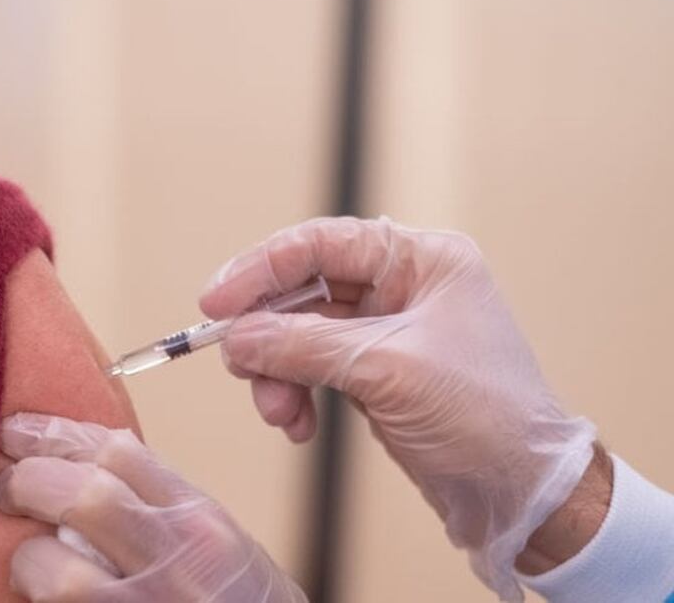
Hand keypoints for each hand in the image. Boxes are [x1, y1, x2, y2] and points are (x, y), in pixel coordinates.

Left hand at [0, 413, 307, 602]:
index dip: (55, 435)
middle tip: (4, 486)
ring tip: (27, 560)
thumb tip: (86, 465)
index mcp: (200, 521)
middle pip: (83, 494)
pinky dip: (38, 599)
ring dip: (30, 559)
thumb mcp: (220, 543)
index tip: (17, 431)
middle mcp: (177, 560)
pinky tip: (37, 595)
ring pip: (58, 568)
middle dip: (29, 482)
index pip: (117, 452)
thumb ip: (162, 504)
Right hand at [201, 216, 596, 600]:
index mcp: (422, 261)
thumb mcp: (386, 370)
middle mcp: (403, 286)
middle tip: (236, 362)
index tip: (215, 301)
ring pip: (299, 332)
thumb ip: (304, 345)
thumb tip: (238, 336)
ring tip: (276, 411)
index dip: (262, 268)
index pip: (322, 244)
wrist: (522, 494)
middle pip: (304, 289)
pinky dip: (294, 393)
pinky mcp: (373, 371)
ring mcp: (386, 330)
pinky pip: (310, 367)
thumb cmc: (484, 418)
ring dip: (276, 371)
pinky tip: (297, 424)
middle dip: (266, 330)